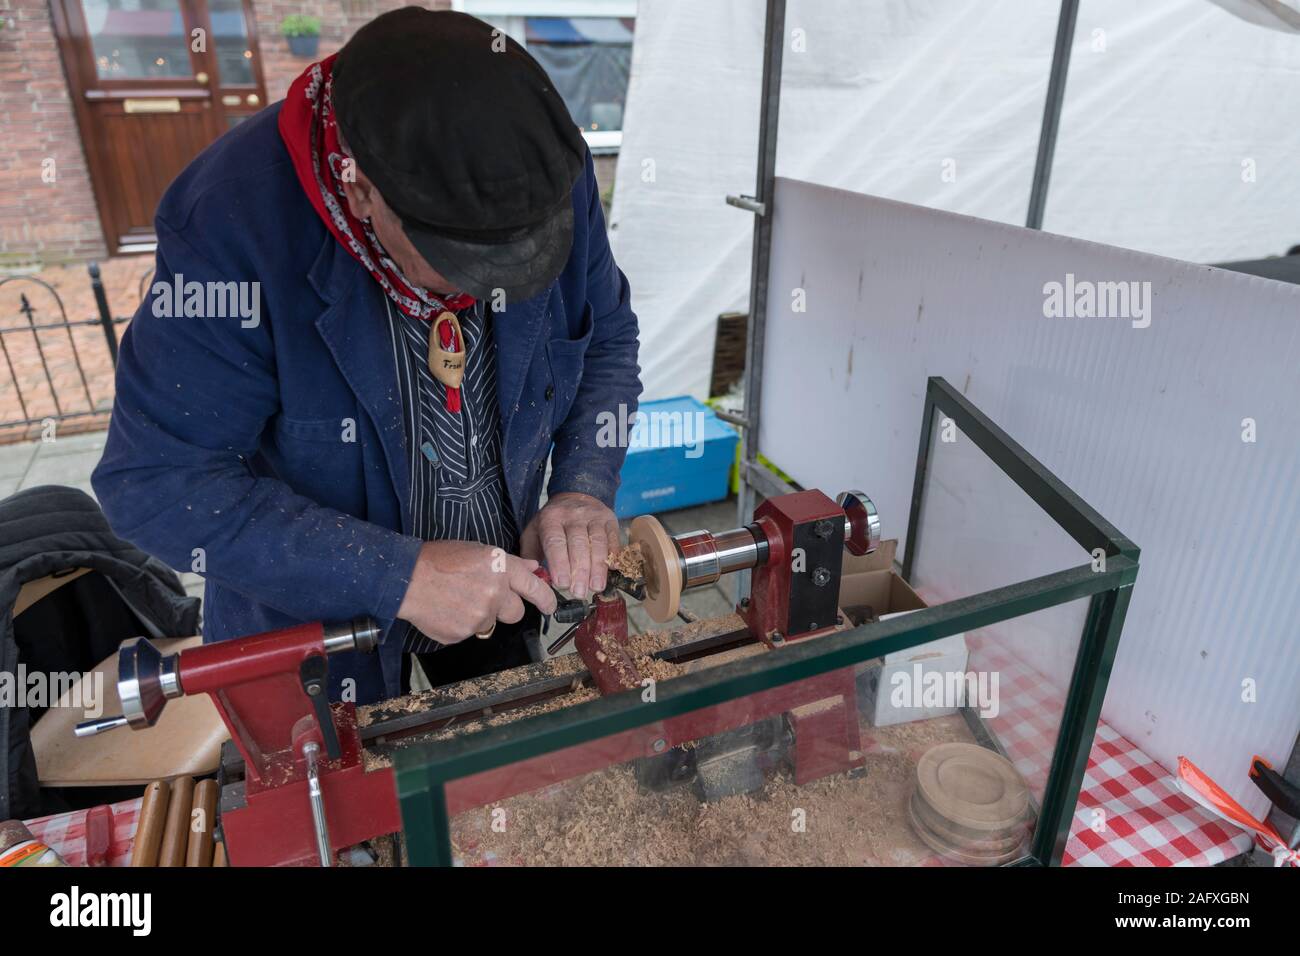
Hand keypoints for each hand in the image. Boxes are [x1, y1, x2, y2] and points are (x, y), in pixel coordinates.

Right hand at [396, 540, 556, 645]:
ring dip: (479, 614)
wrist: (407, 578)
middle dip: (506, 608)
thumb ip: (509, 563)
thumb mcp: (479, 551)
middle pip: (516, 613)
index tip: (550, 606)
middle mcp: (495, 593)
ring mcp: (479, 617)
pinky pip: (469, 632)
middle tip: (486, 597)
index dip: (546, 599)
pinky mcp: (462, 634)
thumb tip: (533, 567)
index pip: (535, 588)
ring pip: (490, 623)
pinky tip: (447, 608)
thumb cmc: (439, 559)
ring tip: (457, 598)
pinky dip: (461, 624)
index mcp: (501, 568)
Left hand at [519, 492, 619, 598]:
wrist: (576, 495)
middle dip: (580, 570)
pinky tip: (613, 569)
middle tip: (579, 592)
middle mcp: (573, 515)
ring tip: (596, 587)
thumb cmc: (552, 523)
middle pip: (578, 544)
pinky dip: (614, 554)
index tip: (562, 584)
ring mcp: (593, 516)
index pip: (555, 542)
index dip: (559, 563)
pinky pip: (613, 538)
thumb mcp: (534, 532)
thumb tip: (533, 578)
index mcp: (551, 519)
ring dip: (598, 567)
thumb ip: (530, 554)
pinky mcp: (609, 520)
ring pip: (598, 542)